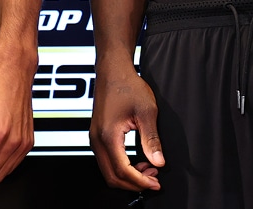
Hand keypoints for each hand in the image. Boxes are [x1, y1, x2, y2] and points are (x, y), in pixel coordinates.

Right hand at [89, 66, 162, 190]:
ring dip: (128, 176)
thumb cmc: (127, 85)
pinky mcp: (97, 136)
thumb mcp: (146, 112)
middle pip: (112, 177)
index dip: (140, 181)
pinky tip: (138, 161)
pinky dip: (122, 167)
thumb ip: (151, 139)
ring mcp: (94, 138)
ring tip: (149, 169)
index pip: (122, 171)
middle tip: (154, 179)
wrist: (112, 70)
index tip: (156, 183)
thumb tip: (158, 162)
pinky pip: (107, 160)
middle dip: (134, 183)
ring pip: (108, 171)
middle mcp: (97, 140)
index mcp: (108, 135)